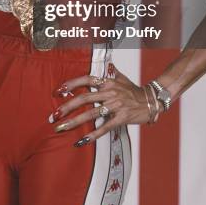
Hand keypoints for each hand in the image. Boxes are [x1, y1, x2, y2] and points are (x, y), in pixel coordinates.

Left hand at [48, 65, 163, 145]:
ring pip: (91, 114)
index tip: (58, 91)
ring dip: (74, 122)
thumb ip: (111, 71)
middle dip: (67, 107)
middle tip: (54, 115)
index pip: (87, 79)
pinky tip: (81, 141)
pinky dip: (92, 135)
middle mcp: (111, 92)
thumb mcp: (121, 77)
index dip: (72, 84)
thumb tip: (107, 63)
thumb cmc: (133, 90)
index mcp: (108, 81)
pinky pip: (104, 127)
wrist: (151, 100)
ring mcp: (116, 105)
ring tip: (60, 128)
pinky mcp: (122, 118)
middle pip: (85, 98)